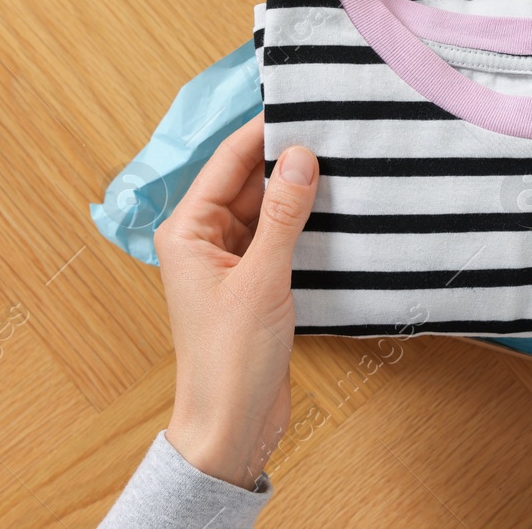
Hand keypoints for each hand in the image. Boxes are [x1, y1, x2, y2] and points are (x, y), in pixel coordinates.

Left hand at [154, 114, 319, 487]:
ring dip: (298, 190)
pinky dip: (304, 222)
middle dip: (286, 158)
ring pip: (267, 207)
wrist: (232, 428)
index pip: (228, 161)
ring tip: (343, 160)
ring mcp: (231, 260)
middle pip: (248, 180)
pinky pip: (280, 235)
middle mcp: (205, 238)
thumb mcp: (262, 281)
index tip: (301, 103)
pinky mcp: (256, 282)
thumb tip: (301, 157)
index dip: (263, 131)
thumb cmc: (230, 361)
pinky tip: (336, 207)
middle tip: (334, 129)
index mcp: (188, 230)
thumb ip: (283, 216)